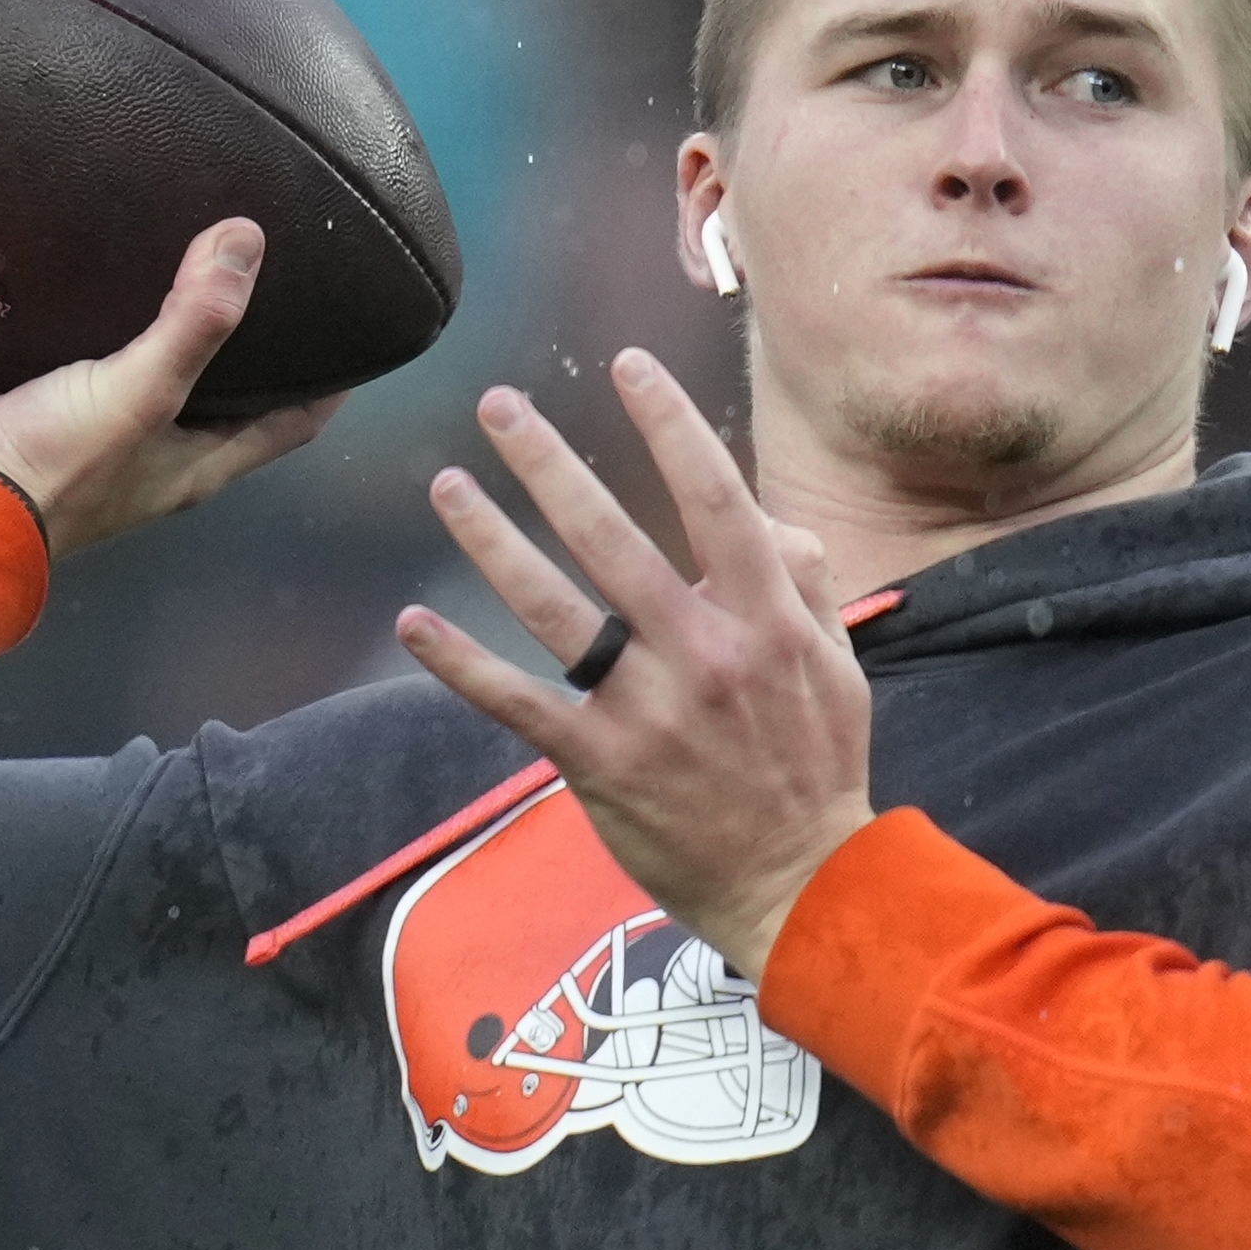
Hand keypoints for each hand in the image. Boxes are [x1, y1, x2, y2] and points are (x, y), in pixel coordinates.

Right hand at [0, 218, 341, 560]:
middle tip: (275, 258)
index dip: (329, 377)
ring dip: (172, 313)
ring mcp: (100, 418)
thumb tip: (248, 240)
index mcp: (200, 460)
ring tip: (196, 239)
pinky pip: (87, 342)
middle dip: (252, 332)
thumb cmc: (57, 467)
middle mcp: (160, 442)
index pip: (292, 418)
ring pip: (153, 357)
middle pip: (227, 383)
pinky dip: (103, 306)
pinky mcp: (45, 390)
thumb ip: (195, 324)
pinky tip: (109, 254)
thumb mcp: (140, 394)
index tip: (355, 319)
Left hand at [396, 350, 873, 979]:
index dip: (667, 425)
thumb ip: (803, 583)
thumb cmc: (816, 767)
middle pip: (612, 537)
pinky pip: (518, 702)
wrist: (800, 884)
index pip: (712, 499)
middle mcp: (703, 653)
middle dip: (549, 463)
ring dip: (492, 540)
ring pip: (555, 608)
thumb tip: (765, 523)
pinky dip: (461, 664)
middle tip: (498, 405)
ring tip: (449, 486)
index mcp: (766, 619)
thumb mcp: (838, 665)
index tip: (626, 365)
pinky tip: (413, 622)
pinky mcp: (600, 763)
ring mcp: (648, 710)